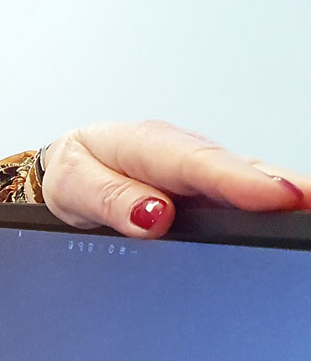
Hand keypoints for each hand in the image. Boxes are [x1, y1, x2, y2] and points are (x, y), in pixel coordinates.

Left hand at [41, 121, 309, 237]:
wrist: (71, 167)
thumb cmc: (77, 171)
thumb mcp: (76, 185)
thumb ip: (110, 199)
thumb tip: (152, 216)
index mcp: (145, 144)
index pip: (195, 165)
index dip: (238, 181)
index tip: (276, 196)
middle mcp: (183, 153)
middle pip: (237, 170)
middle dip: (281, 185)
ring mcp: (203, 172)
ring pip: (250, 181)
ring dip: (286, 193)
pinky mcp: (212, 190)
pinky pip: (245, 196)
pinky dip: (274, 202)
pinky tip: (296, 215)